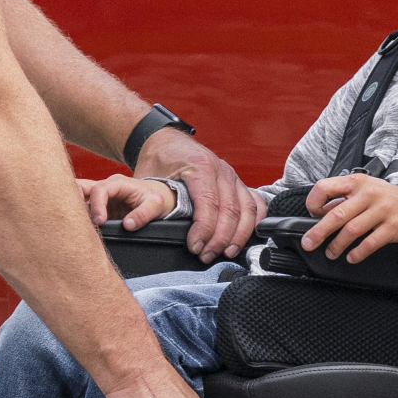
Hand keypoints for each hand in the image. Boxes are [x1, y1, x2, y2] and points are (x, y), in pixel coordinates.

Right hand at [79, 172, 177, 227]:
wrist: (156, 196)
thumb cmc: (155, 198)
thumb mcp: (156, 205)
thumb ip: (143, 214)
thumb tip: (128, 225)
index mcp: (118, 184)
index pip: (100, 190)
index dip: (97, 205)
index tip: (100, 221)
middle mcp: (105, 187)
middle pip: (80, 186)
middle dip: (72, 199)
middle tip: (72, 217)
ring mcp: (99, 197)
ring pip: (78, 197)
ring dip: (74, 210)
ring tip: (71, 224)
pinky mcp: (97, 207)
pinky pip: (83, 210)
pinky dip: (78, 218)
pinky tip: (77, 229)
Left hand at [137, 132, 254, 260]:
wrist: (165, 141)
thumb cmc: (158, 159)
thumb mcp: (149, 179)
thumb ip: (151, 203)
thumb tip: (142, 227)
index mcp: (200, 166)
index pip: (209, 204)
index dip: (204, 230)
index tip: (196, 247)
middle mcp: (221, 169)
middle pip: (230, 210)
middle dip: (220, 238)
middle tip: (208, 255)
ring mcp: (232, 175)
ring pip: (246, 208)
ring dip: (239, 234)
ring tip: (226, 252)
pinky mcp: (237, 181)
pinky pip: (254, 201)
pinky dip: (255, 220)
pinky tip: (249, 235)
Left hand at [300, 174, 397, 263]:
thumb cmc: (392, 200)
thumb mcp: (368, 190)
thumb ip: (346, 199)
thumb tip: (322, 212)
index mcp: (358, 182)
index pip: (325, 187)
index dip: (314, 203)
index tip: (312, 215)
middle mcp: (369, 193)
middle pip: (337, 214)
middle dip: (319, 232)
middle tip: (308, 244)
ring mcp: (382, 210)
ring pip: (351, 231)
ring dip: (336, 246)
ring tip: (331, 253)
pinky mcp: (392, 227)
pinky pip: (369, 243)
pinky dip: (357, 253)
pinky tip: (351, 257)